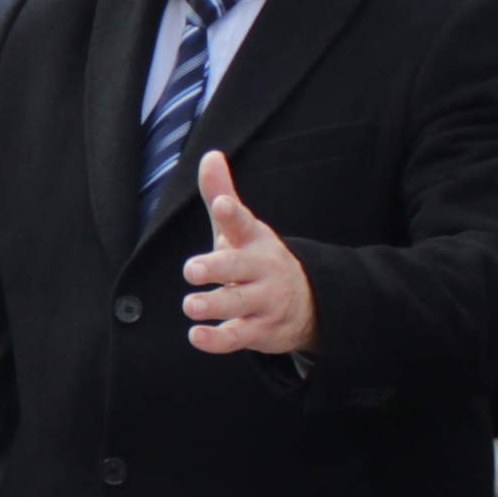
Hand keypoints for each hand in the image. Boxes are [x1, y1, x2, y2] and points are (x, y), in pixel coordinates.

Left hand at [180, 153, 317, 354]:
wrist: (306, 303)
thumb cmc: (258, 260)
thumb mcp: (241, 229)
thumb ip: (221, 195)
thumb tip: (209, 156)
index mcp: (254, 240)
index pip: (243, 224)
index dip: (232, 213)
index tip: (221, 204)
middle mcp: (261, 270)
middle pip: (239, 267)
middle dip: (217, 268)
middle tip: (192, 270)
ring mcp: (263, 301)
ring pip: (238, 304)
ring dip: (215, 305)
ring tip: (191, 305)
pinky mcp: (259, 331)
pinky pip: (238, 337)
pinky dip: (217, 340)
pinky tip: (196, 336)